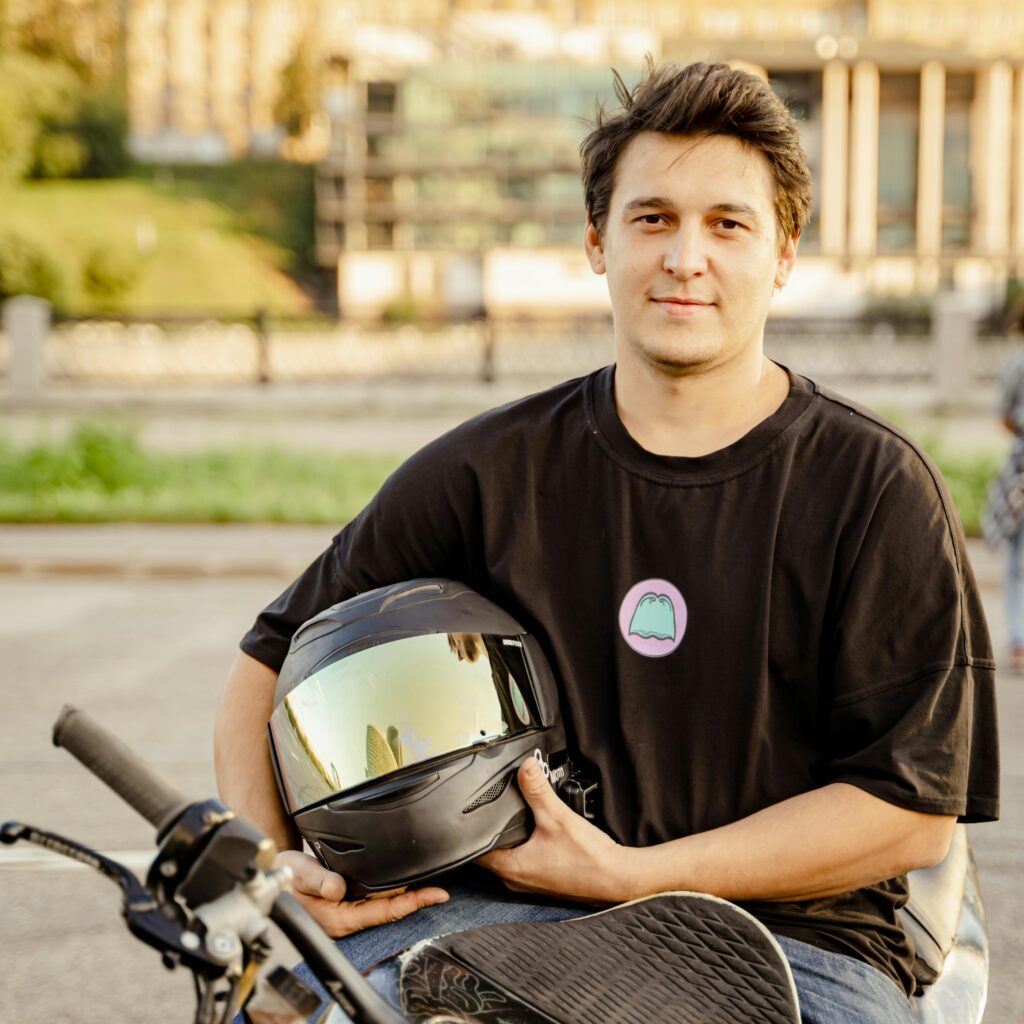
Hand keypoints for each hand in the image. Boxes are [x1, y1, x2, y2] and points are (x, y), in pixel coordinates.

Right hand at [276, 850, 448, 937]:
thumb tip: (337, 888)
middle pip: (389, 909)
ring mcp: (345, 910)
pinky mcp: (344, 901)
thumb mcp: (296, 875)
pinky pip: (372, 898)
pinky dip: (389, 889)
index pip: (384, 911)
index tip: (436, 894)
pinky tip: (400, 880)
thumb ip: (317, 880)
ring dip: (404, 893)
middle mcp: (345, 917)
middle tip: (440, 886)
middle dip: (415, 898)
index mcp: (337, 917)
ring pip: (382, 903)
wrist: (266, 882)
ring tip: (428, 881)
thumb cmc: (279, 880)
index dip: (412, 902)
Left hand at [477, 758, 632, 903]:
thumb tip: (525, 767)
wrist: (617, 879)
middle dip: (494, 829)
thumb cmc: (589, 860)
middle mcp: (517, 879)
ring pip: (510, 855)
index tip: (471, 814)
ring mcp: (531, 882)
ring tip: (521, 817)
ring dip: (513, 838)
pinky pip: (527, 860)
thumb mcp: (557, 816)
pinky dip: (528, 846)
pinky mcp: (546, 880)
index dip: (472, 831)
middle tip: (499, 808)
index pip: (475, 850)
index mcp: (511, 868)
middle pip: (492, 851)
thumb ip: (537, 790)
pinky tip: (541, 832)